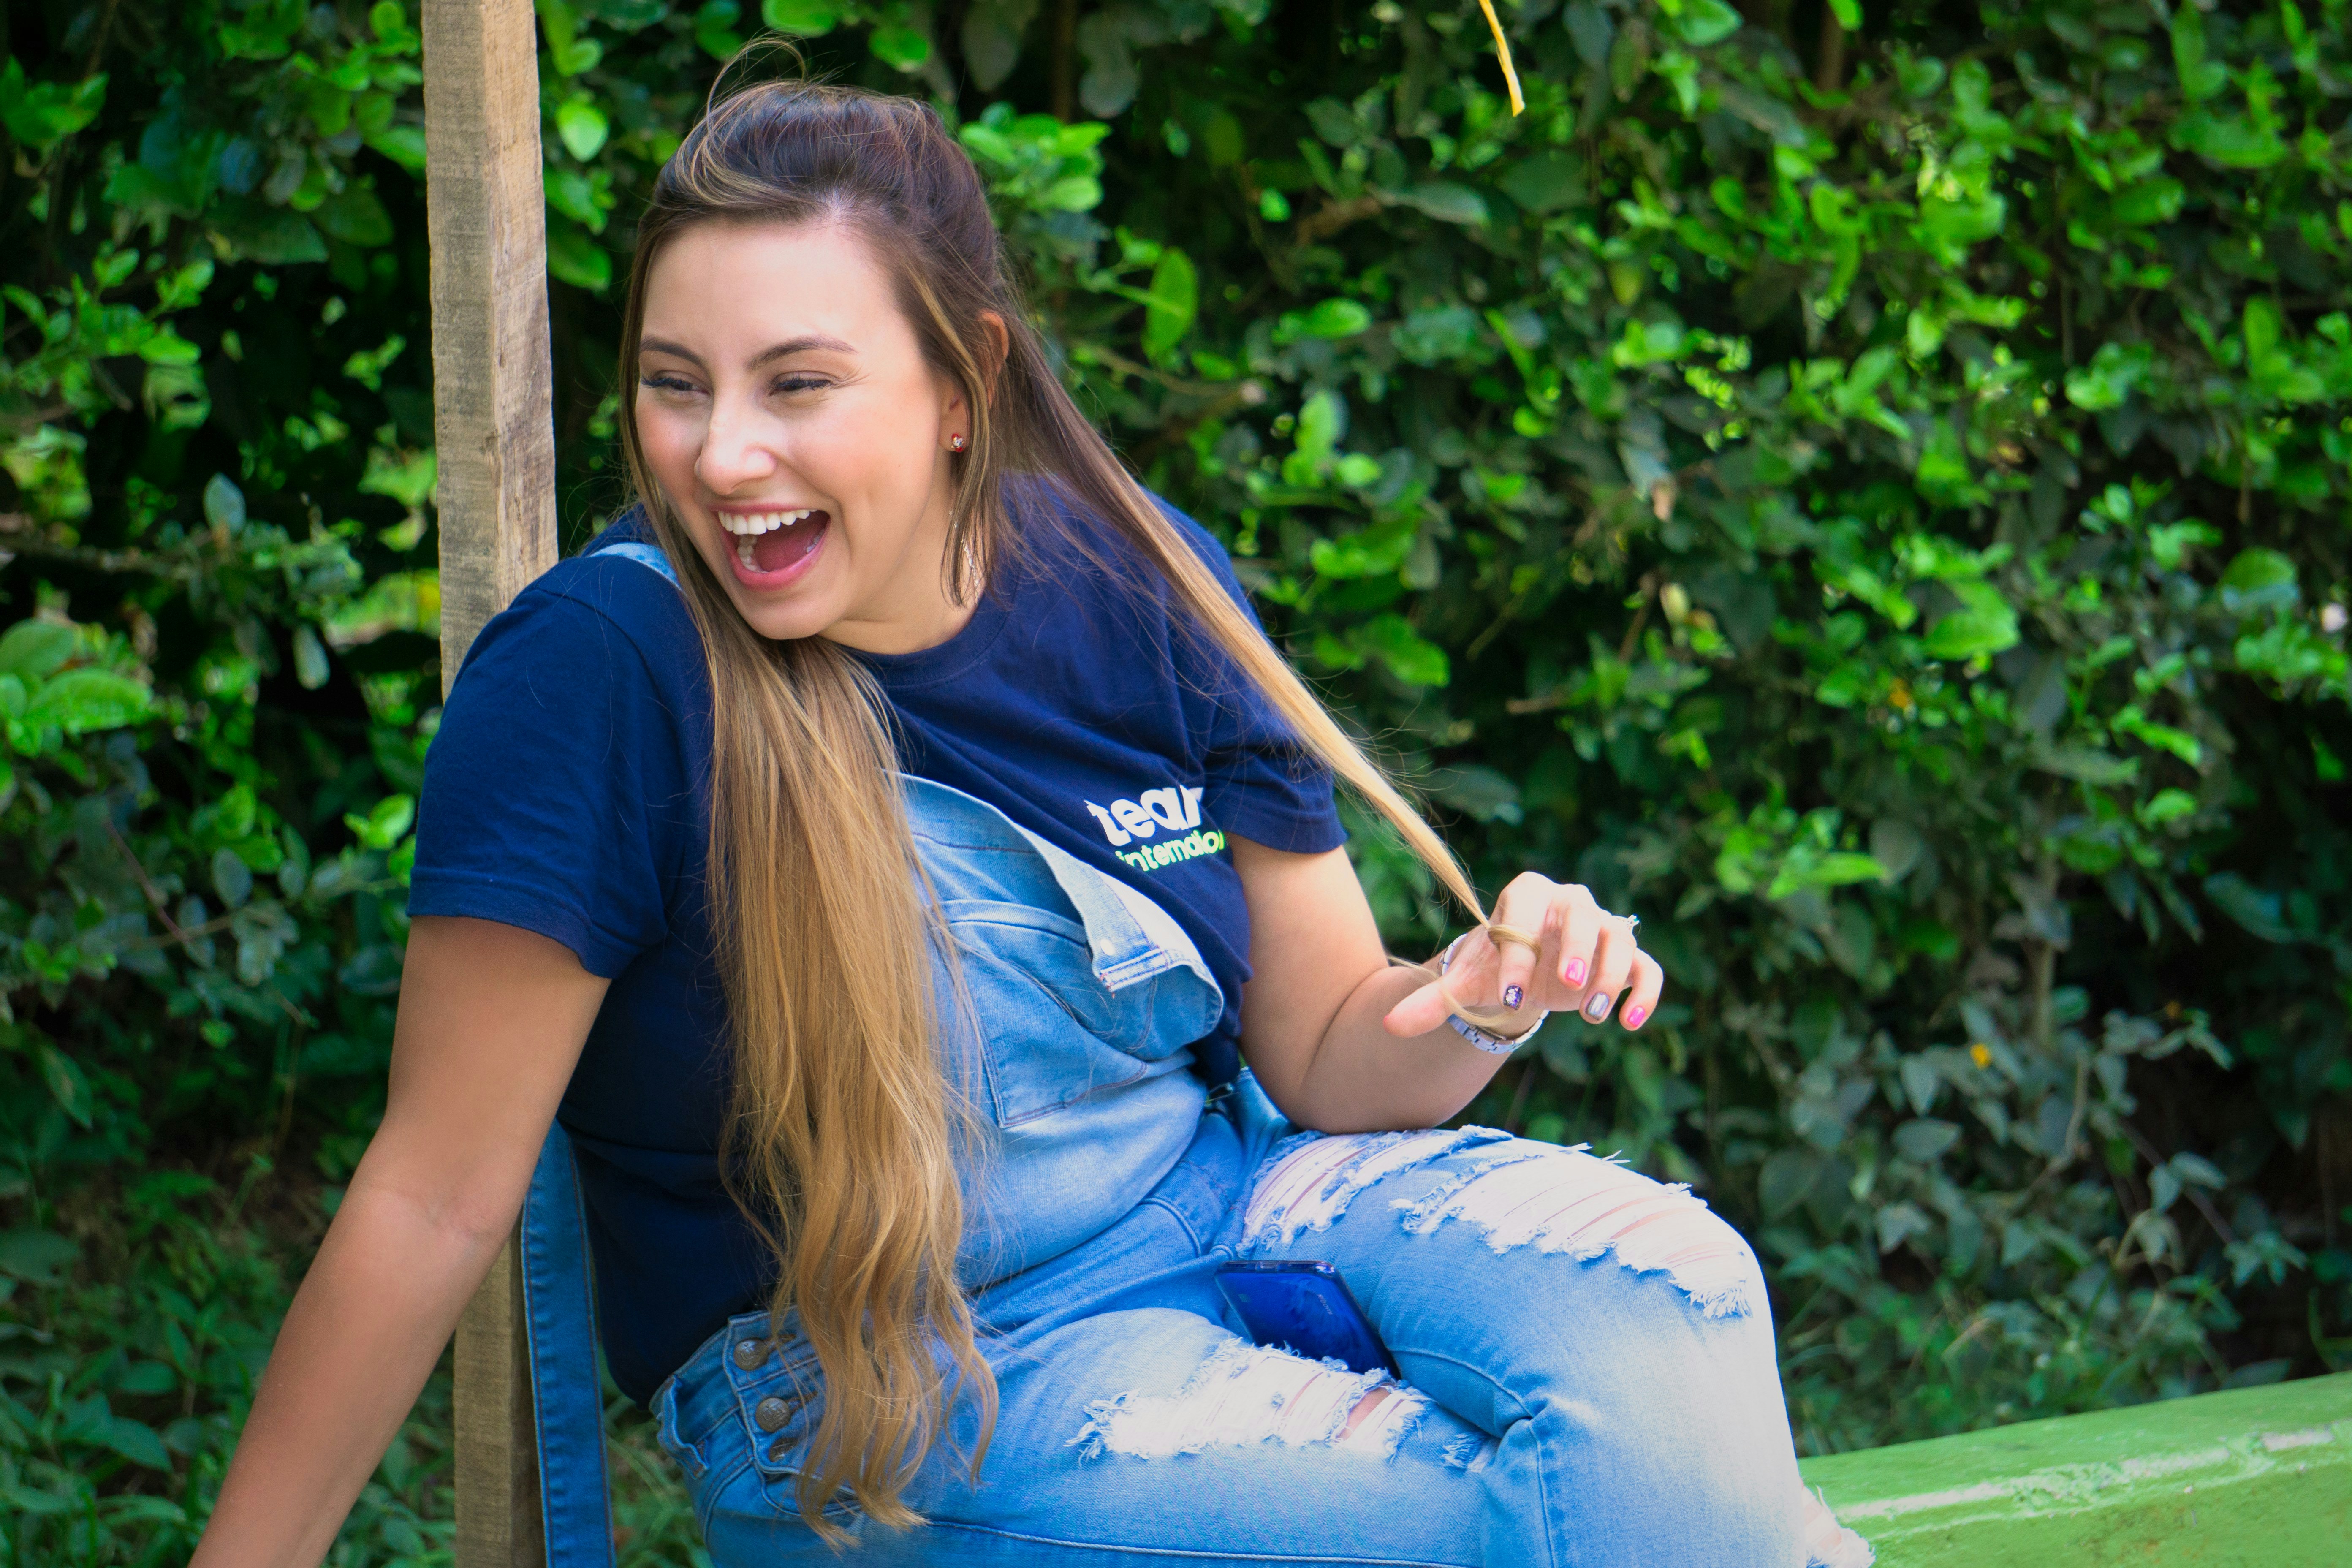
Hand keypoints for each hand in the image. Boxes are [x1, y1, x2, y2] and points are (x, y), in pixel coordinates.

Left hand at [1382, 872, 1662, 1038]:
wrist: (1527, 973)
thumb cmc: (1496, 967)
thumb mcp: (1465, 982)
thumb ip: (1432, 1002)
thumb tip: (1390, 1026)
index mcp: (1526, 897)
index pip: (1525, 912)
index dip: (1519, 952)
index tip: (1509, 997)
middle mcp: (1569, 903)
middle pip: (1582, 913)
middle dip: (1577, 950)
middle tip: (1567, 987)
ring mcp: (1602, 929)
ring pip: (1619, 937)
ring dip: (1610, 974)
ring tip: (1593, 1017)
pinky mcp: (1624, 959)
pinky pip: (1645, 967)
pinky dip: (1643, 992)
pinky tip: (1629, 1023)